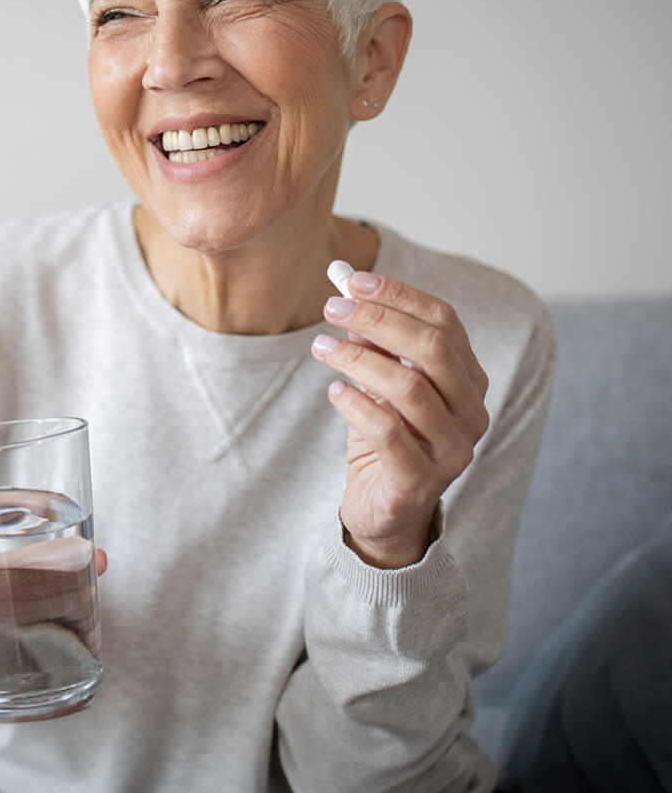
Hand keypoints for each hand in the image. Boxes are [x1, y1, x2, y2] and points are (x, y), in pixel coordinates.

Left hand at [311, 271, 488, 567]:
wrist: (384, 511)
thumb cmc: (385, 440)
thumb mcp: (380, 384)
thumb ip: (373, 341)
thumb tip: (347, 288)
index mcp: (469, 380)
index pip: (445, 322)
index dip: (399, 296)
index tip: (353, 281)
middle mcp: (471, 412)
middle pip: (433, 349)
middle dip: (378, 321)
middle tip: (331, 308)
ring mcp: (452, 449)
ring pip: (410, 388)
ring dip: (359, 359)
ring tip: (321, 347)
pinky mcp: (421, 481)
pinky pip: (388, 432)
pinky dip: (356, 405)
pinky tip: (334, 391)